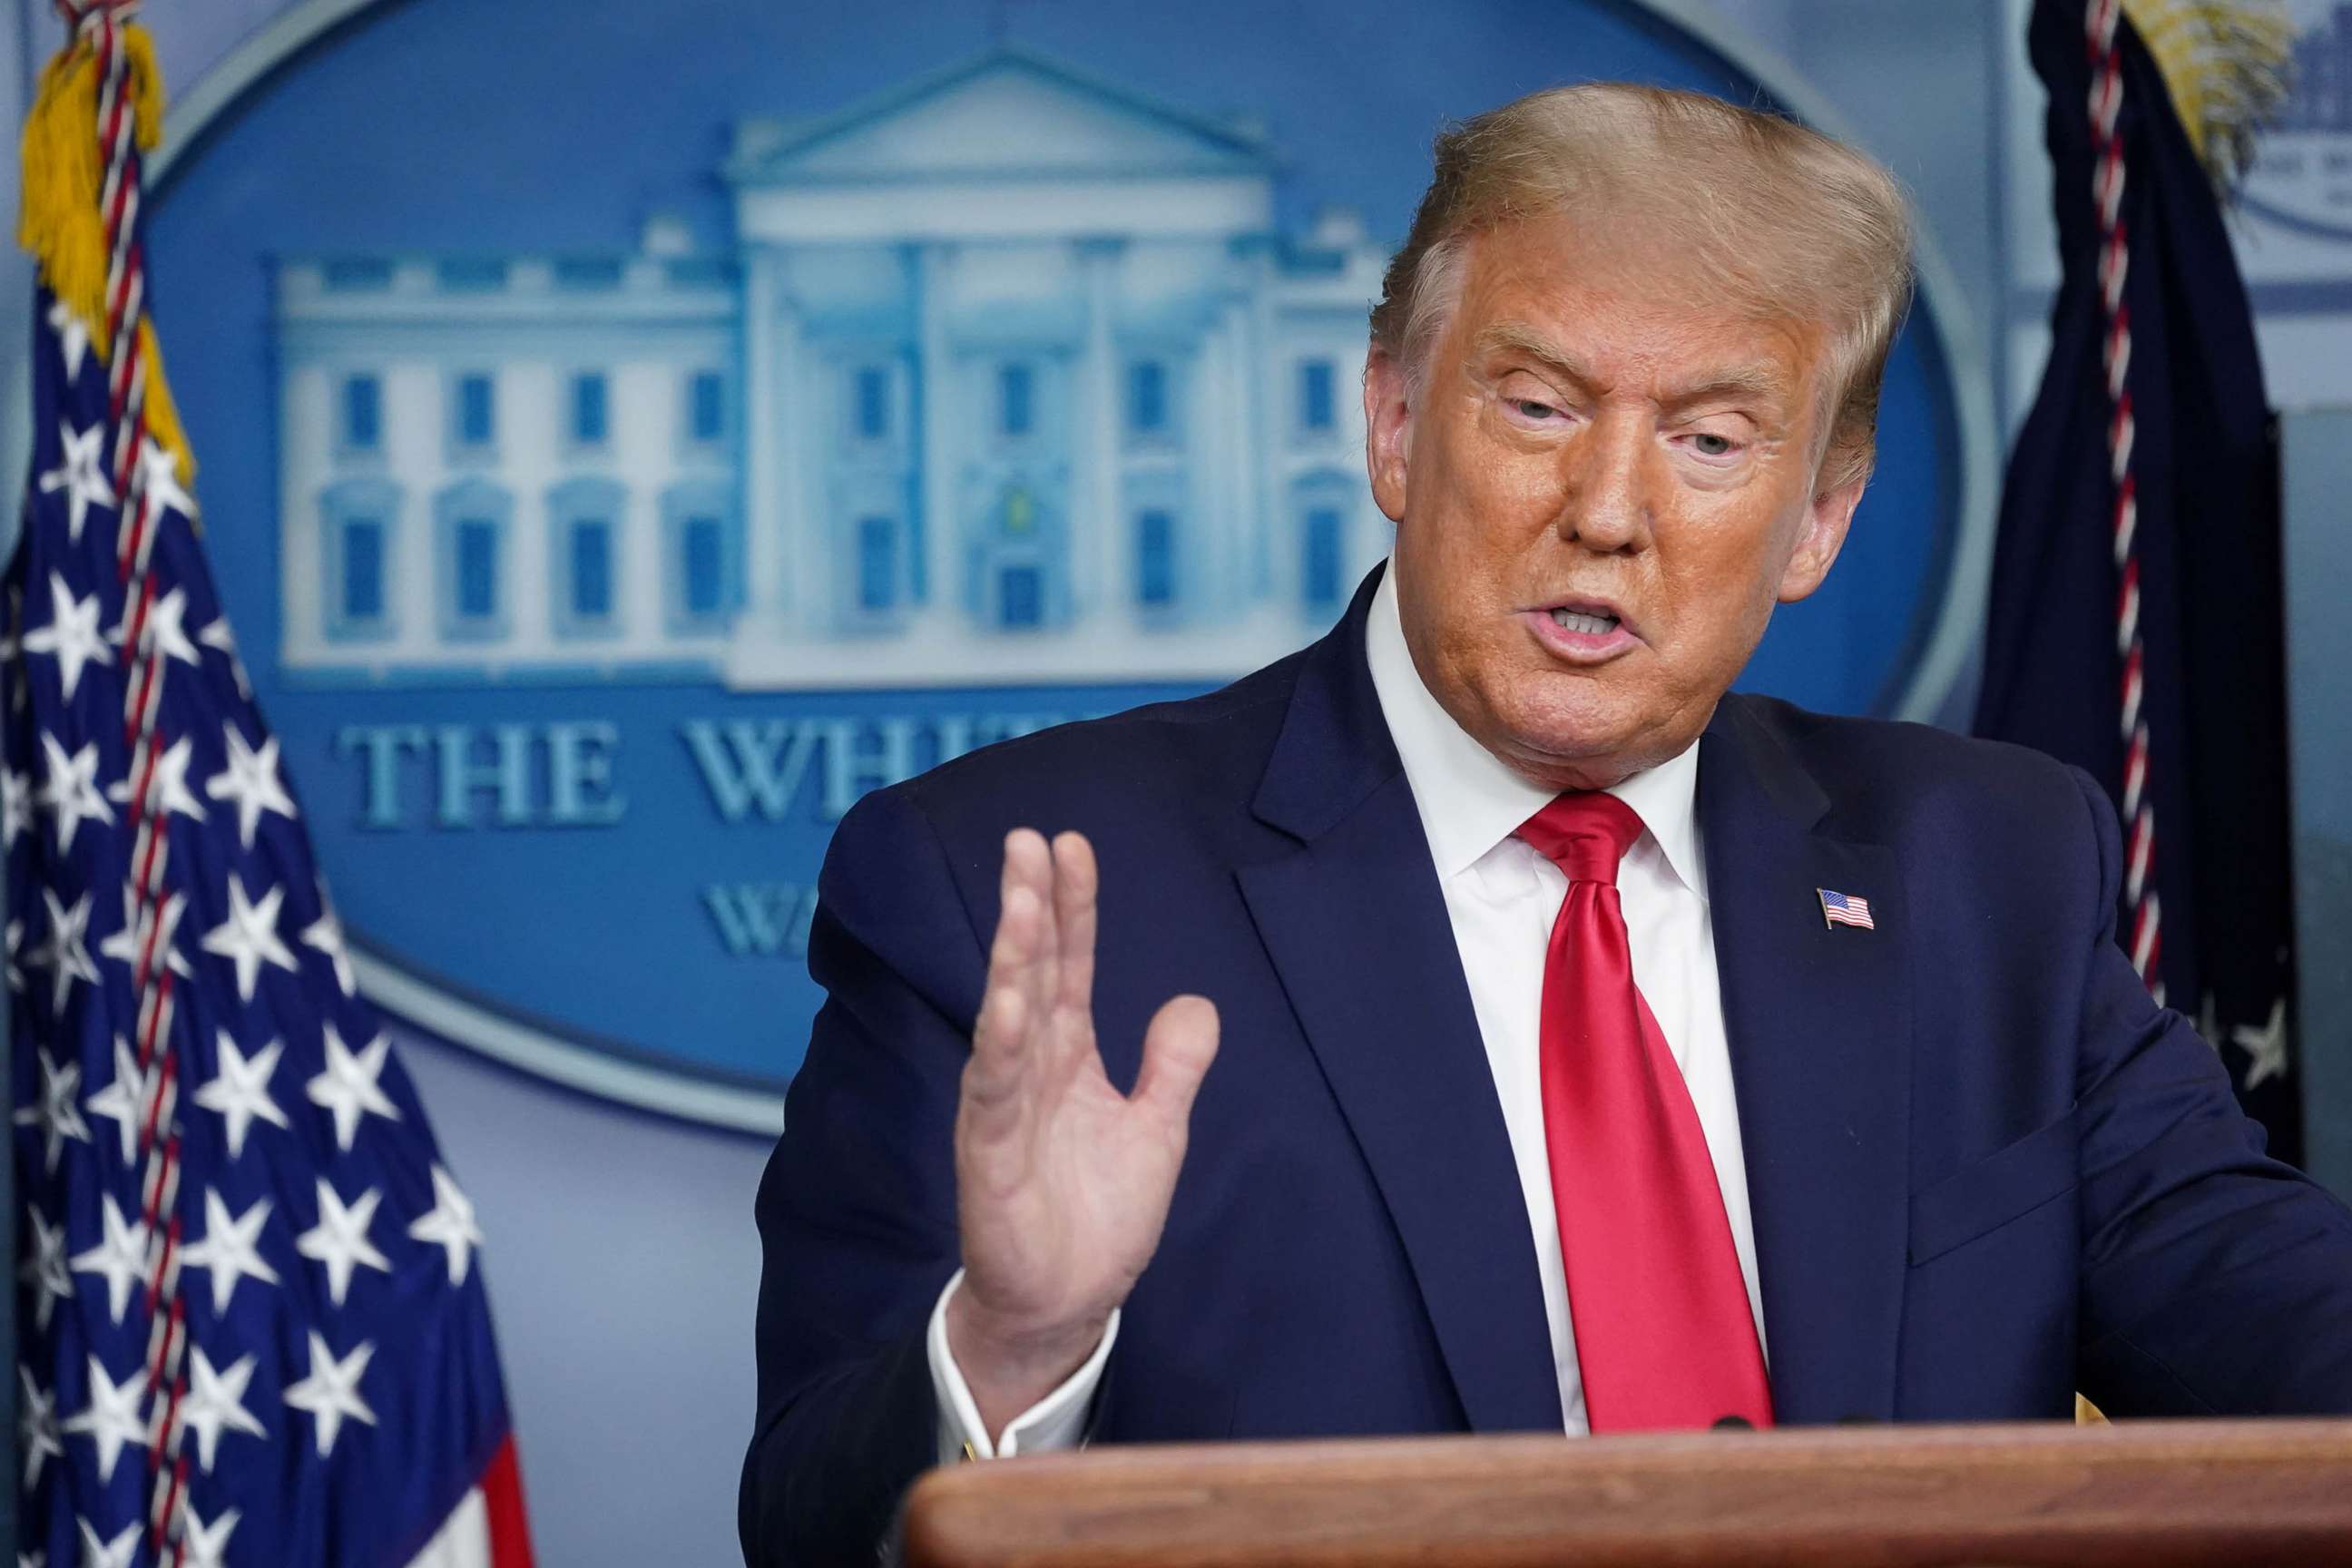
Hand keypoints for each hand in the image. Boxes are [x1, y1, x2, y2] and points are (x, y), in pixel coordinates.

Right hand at [947, 828, 1219, 1442]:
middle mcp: (1030, 1068)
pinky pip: (992, 1091)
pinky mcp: (988, 1155)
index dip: (1073, 907)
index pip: (1069, 964)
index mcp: (1069, 1056)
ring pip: (1007, 1017)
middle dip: (1030, 907)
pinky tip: (1009, 1000)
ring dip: (1011, 958)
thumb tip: (1195, 1000)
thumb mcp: (1157, 1129)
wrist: (1066, 1304)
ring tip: (1021, 901)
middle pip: (1030, 972)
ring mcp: (1004, 1107)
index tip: (1071, 844)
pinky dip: (1000, 1045)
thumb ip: (1173, 1065)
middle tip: (1027, 840)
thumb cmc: (1099, 1217)